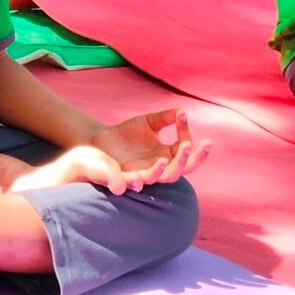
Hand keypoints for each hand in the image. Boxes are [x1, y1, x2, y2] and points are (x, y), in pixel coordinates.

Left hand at [91, 109, 210, 183]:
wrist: (102, 140)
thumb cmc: (128, 133)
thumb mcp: (148, 122)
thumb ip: (165, 118)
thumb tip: (182, 111)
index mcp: (166, 153)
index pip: (184, 147)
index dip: (185, 133)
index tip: (181, 116)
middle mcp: (159, 166)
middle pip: (182, 169)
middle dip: (192, 159)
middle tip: (193, 145)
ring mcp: (144, 174)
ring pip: (162, 178)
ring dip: (167, 170)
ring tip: (165, 158)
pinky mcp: (127, 178)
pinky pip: (136, 183)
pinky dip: (142, 179)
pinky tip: (144, 172)